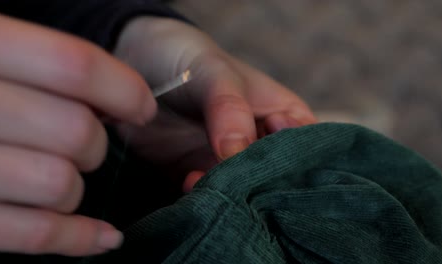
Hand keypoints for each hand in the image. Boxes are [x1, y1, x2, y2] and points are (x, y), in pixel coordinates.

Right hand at [0, 13, 156, 255]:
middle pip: (75, 132)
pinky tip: (104, 237)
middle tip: (84, 143)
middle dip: (95, 144)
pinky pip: (35, 235)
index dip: (123, 89)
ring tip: (60, 177)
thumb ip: (40, 64)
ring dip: (76, 188)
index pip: (72, 67)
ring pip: (60, 185)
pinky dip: (80, 238)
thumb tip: (121, 99)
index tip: (142, 107)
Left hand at [114, 17, 316, 191]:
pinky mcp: (195, 173)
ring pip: (241, 189)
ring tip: (217, 187)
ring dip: (230, 193)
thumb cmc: (189, 58)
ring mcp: (227, 161)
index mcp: (282, 115)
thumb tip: (236, 151)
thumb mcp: (215, 72)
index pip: (304, 145)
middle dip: (262, 184)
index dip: (297, 158)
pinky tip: (191, 184)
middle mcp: (259, 142)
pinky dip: (202, 195)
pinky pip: (206, 193)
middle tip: (246, 185)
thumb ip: (230, 108)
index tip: (274, 157)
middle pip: (275, 174)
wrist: (137, 61)